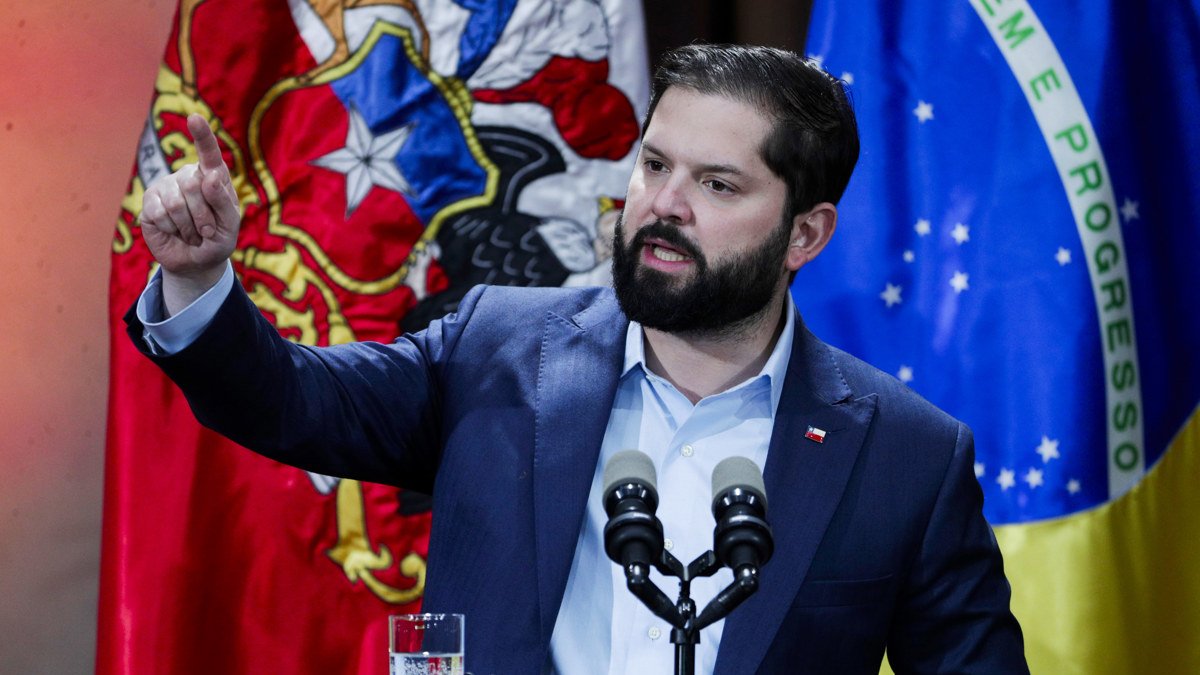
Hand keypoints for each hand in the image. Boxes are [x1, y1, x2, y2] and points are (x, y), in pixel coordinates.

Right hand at [140, 113, 240, 310]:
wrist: (196, 262)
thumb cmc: (218, 240)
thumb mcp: (230, 224)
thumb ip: (222, 200)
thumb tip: (208, 175)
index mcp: (213, 176)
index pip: (208, 153)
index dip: (202, 135)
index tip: (195, 118)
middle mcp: (188, 176)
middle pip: (193, 185)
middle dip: (204, 216)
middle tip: (208, 231)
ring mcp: (167, 186)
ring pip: (175, 203)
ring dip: (189, 227)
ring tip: (193, 234)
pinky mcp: (149, 201)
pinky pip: (159, 214)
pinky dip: (172, 229)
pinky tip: (175, 232)